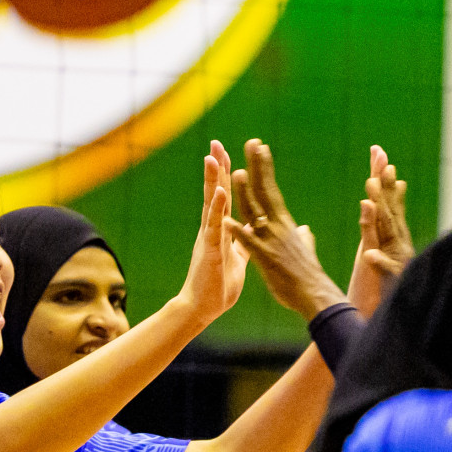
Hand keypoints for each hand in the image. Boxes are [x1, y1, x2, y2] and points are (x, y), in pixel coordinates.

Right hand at [173, 141, 248, 330]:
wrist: (203, 308)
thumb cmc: (218, 285)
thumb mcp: (236, 259)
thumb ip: (241, 242)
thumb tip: (249, 232)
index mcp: (221, 230)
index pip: (225, 197)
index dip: (226, 175)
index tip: (226, 152)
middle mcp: (212, 229)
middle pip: (215, 192)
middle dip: (217, 168)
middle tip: (215, 143)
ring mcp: (210, 238)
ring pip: (212, 204)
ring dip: (213, 180)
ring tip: (213, 157)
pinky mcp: (211, 250)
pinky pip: (214, 225)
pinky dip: (216, 207)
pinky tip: (218, 191)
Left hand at [222, 139, 345, 320]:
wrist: (314, 296)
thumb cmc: (307, 276)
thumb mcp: (306, 252)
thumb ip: (304, 238)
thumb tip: (305, 230)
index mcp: (284, 225)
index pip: (271, 191)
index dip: (264, 170)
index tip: (260, 149)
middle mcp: (278, 228)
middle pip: (265, 192)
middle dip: (257, 167)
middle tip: (252, 143)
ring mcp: (272, 242)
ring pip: (255, 212)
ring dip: (245, 192)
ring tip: (236, 171)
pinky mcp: (266, 259)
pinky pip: (249, 243)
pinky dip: (238, 231)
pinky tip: (227, 220)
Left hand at [346, 145, 412, 315]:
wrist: (392, 324)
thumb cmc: (382, 291)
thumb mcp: (377, 254)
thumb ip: (378, 228)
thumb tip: (383, 196)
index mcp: (390, 238)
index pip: (387, 203)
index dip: (383, 179)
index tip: (378, 154)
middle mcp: (398, 246)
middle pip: (391, 212)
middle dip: (386, 187)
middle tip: (381, 161)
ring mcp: (398, 263)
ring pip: (389, 236)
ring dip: (381, 215)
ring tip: (369, 195)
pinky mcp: (395, 285)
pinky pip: (387, 272)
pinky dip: (380, 262)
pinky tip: (370, 254)